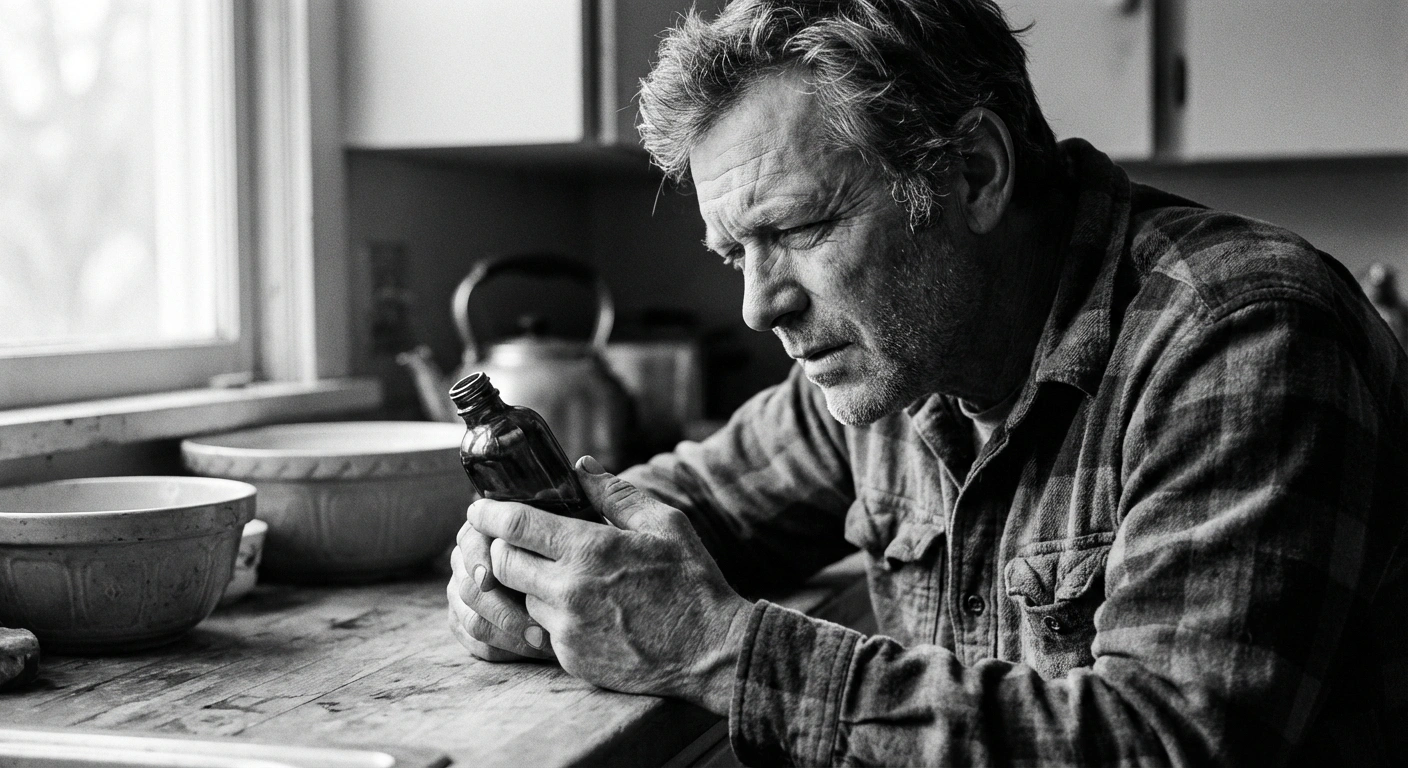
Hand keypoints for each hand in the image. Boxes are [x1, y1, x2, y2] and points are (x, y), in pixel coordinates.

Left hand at [466, 456, 752, 713]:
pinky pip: (544, 631)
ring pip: (521, 598)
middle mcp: (569, 590)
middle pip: (501, 564)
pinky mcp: (571, 660)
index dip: (488, 512)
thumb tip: (580, 466)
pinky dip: (553, 616)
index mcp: (590, 549)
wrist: (710, 652)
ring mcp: (567, 629)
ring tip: (557, 575)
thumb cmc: (691, 582)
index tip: (478, 507)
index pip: (514, 525)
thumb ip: (616, 493)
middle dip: (499, 548)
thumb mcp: (665, 525)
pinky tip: (582, 609)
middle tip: (511, 540)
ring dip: (529, 584)